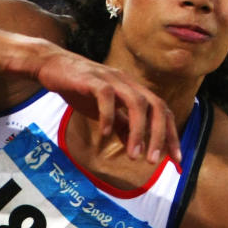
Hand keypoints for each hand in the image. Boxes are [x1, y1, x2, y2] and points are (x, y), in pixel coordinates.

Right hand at [33, 47, 179, 163]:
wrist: (52, 66)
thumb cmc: (79, 88)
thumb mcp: (104, 110)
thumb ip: (121, 125)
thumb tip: (137, 146)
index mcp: (134, 90)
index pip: (162, 111)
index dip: (171, 134)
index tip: (175, 159)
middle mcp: (128, 83)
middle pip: (155, 106)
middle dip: (159, 135)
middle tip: (154, 162)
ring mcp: (111, 79)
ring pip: (136, 103)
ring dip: (138, 131)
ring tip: (134, 156)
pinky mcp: (92, 80)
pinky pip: (106, 97)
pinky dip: (108, 116)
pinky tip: (105, 135)